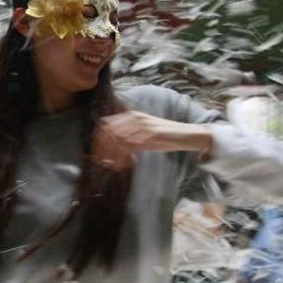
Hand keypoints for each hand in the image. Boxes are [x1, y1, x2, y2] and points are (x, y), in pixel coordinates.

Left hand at [91, 111, 212, 167]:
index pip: (105, 124)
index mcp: (130, 115)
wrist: (186, 134)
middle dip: (101, 148)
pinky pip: (130, 145)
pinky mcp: (149, 134)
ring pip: (116, 139)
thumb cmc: (164, 137)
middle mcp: (134, 117)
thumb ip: (127, 138)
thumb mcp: (142, 135)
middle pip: (107, 131)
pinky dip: (124, 157)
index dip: (98, 140)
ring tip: (113, 166)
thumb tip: (110, 148)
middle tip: (102, 163)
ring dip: (111, 154)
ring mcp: (141, 125)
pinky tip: (125, 165)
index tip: (97, 155)